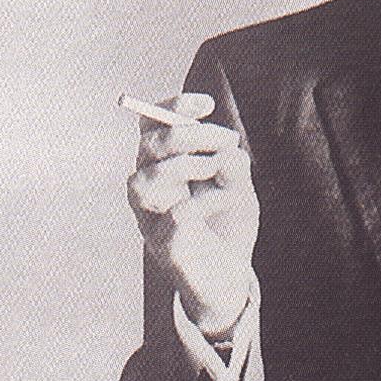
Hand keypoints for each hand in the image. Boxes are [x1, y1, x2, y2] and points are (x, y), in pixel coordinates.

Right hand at [126, 92, 258, 333]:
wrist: (232, 277)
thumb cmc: (227, 226)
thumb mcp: (238, 187)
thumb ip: (233, 165)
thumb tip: (228, 151)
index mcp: (163, 166)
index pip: (151, 126)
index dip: (173, 106)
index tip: (208, 104)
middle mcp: (150, 189)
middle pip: (147, 146)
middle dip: (189, 134)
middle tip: (226, 140)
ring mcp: (151, 219)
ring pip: (142, 181)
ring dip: (186, 165)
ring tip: (217, 170)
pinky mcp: (164, 247)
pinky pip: (172, 217)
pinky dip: (204, 202)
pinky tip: (225, 199)